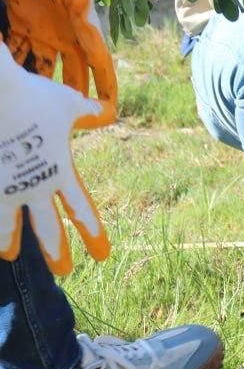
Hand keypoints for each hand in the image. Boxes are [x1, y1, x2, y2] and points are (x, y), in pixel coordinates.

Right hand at [0, 48, 110, 274]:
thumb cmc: (33, 97)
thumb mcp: (68, 103)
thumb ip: (89, 112)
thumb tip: (109, 111)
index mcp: (59, 173)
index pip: (81, 210)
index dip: (93, 234)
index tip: (103, 256)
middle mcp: (31, 188)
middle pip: (46, 231)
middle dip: (56, 252)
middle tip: (65, 271)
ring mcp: (2, 190)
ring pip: (4, 228)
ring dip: (7, 242)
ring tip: (9, 254)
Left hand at [1, 0, 116, 128]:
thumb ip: (85, 23)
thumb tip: (97, 51)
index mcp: (85, 29)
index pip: (99, 65)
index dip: (105, 87)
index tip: (108, 110)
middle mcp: (66, 35)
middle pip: (71, 73)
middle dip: (71, 96)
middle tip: (71, 119)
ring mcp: (43, 32)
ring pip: (42, 67)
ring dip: (40, 85)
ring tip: (36, 107)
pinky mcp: (20, 25)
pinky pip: (16, 51)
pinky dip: (13, 63)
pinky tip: (10, 80)